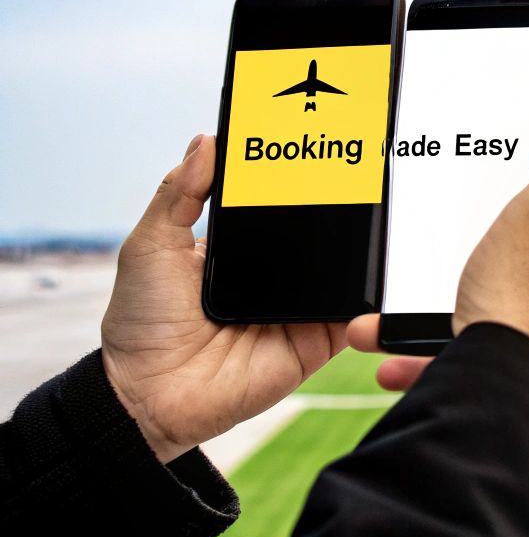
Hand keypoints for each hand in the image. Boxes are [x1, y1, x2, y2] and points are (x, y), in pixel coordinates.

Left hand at [101, 135, 347, 463]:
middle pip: (316, 233)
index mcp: (238, 249)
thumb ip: (179, 193)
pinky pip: (353, 313)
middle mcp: (273, 276)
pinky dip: (367, 297)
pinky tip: (376, 268)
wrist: (151, 396)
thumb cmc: (141, 324)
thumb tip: (206, 140)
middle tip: (360, 165)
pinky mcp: (318, 340)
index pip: (274, 205)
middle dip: (337, 204)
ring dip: (358, 245)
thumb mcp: (151, 244)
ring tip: (378, 207)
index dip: (291, 177)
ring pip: (341, 269)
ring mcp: (299, 308)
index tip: (313, 140)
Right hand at [348, 112, 528, 390]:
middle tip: (443, 252)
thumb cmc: (522, 308)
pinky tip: (397, 354)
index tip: (492, 192)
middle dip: (469, 246)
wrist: (504, 404)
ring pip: (487, 292)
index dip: (524, 186)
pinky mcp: (525, 356)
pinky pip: (470, 338)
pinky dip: (432, 344)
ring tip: (391, 316)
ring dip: (436, 300)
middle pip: (524, 238)